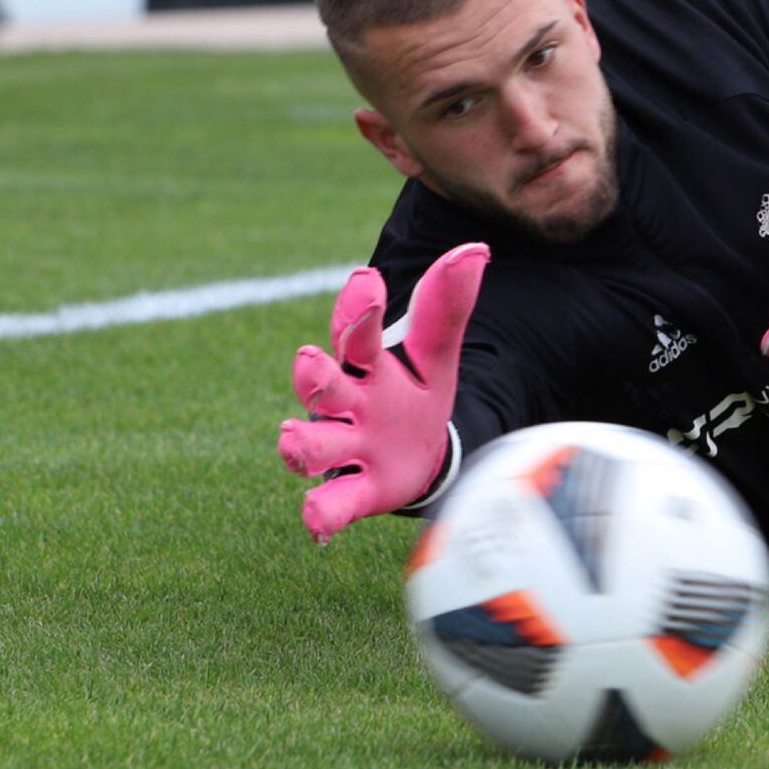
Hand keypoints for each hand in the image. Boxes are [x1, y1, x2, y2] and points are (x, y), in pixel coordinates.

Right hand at [277, 243, 489, 541]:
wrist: (419, 456)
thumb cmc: (415, 394)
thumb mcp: (435, 353)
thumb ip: (446, 307)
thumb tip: (476, 249)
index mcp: (366, 365)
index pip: (357, 332)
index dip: (358, 310)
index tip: (368, 282)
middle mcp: (347, 404)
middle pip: (322, 386)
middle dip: (312, 376)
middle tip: (308, 359)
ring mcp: (347, 448)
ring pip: (316, 446)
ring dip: (302, 444)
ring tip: (292, 436)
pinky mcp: (356, 493)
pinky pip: (332, 504)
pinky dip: (320, 512)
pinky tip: (314, 519)